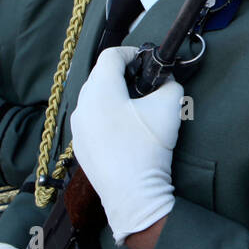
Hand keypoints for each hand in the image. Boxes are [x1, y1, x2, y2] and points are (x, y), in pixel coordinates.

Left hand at [70, 46, 180, 244]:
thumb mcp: (170, 108)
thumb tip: (167, 81)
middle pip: (100, 77)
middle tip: (145, 85)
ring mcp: (78, 128)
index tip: (148, 62)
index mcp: (100, 90)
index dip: (132, 53)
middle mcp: (82, 105)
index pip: (111, 55)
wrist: (133, 196)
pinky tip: (124, 132)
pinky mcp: (79, 147)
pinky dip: (106, 118)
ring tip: (136, 110)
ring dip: (114, 97)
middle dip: (123, 75)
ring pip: (94, 100)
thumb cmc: (148, 148)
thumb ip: (171, 85)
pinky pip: (91, 121)